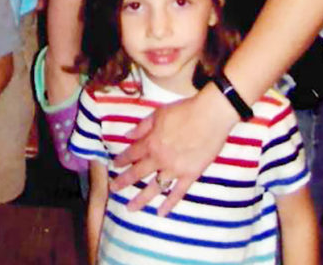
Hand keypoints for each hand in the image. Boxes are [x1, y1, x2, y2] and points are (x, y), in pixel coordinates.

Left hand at [111, 85, 235, 214]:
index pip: (132, 153)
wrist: (209, 116)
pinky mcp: (190, 175)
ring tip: (130, 208)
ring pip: (154, 188)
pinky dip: (169, 204)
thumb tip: (127, 135)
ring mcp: (174, 169)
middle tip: (113, 189)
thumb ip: (142, 126)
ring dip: (141, 199)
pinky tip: (160, 213)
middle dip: (124, 181)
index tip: (114, 166)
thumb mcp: (159, 113)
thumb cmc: (184, 110)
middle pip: (138, 172)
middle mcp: (159, 158)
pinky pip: (177, 193)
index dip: (121, 160)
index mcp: (151, 142)